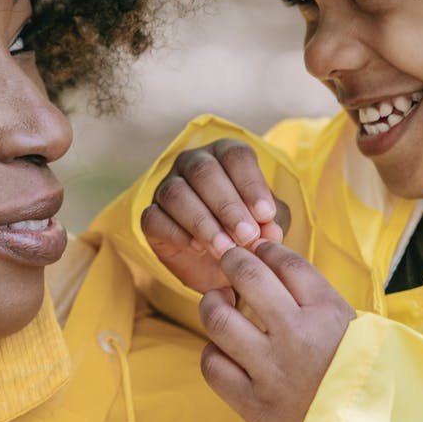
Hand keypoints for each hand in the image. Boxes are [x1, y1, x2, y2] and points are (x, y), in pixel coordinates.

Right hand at [141, 138, 287, 293]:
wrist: (218, 266)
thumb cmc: (245, 232)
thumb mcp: (266, 226)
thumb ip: (271, 223)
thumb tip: (270, 230)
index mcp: (224, 155)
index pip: (235, 156)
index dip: (251, 184)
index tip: (266, 215)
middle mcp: (192, 163)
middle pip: (204, 171)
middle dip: (227, 206)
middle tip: (246, 236)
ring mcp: (167, 187)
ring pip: (177, 193)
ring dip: (203, 222)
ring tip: (224, 249)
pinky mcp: (151, 216)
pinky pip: (155, 218)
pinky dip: (177, 234)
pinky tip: (198, 248)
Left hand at [198, 242, 354, 421]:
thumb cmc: (353, 376)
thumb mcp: (351, 328)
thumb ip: (314, 296)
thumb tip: (270, 258)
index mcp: (329, 314)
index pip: (287, 262)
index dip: (265, 249)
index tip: (257, 250)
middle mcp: (298, 337)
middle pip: (248, 276)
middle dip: (232, 260)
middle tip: (229, 262)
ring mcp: (272, 371)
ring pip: (218, 317)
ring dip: (212, 302)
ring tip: (219, 301)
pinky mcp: (252, 403)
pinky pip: (212, 364)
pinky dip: (213, 351)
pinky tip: (224, 348)